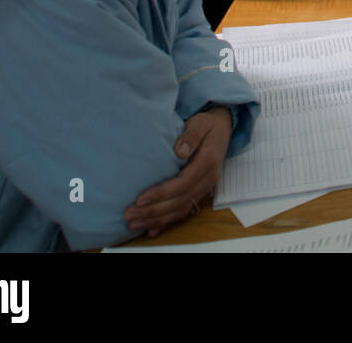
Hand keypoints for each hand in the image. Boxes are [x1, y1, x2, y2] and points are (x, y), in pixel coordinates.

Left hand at [124, 106, 231, 236]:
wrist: (222, 129)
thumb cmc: (207, 125)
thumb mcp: (200, 123)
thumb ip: (191, 135)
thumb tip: (180, 151)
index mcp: (208, 162)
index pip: (183, 183)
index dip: (162, 193)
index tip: (140, 199)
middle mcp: (208, 179)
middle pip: (180, 201)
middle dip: (153, 210)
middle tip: (129, 215)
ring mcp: (205, 187)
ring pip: (180, 209)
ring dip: (157, 219)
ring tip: (134, 224)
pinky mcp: (199, 191)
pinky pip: (184, 210)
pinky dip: (167, 221)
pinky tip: (152, 228)